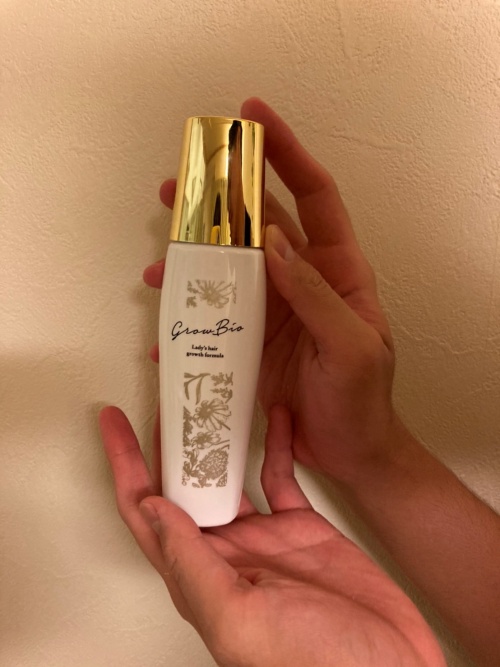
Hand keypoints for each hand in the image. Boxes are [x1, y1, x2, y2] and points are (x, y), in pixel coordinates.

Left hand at [99, 404, 444, 666]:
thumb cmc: (316, 665)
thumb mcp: (240, 620)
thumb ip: (193, 565)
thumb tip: (152, 509)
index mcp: (199, 575)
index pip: (145, 511)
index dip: (124, 466)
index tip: (112, 424)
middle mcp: (225, 553)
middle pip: (182, 485)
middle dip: (167, 441)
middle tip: (164, 397)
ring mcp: (264, 538)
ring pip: (228, 475)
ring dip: (217, 438)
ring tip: (210, 399)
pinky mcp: (301, 528)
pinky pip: (281, 475)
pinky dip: (277, 444)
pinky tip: (275, 417)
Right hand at [146, 98, 397, 483]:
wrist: (349, 452)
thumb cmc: (362, 400)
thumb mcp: (351, 347)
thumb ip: (315, 296)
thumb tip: (274, 241)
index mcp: (337, 271)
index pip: (313, 196)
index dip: (286, 153)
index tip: (252, 116)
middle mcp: (301, 281)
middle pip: (259, 224)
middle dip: (219, 201)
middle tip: (174, 187)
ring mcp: (273, 310)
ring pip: (229, 268)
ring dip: (192, 259)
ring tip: (157, 261)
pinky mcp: (251, 340)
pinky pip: (216, 316)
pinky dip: (189, 318)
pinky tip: (165, 328)